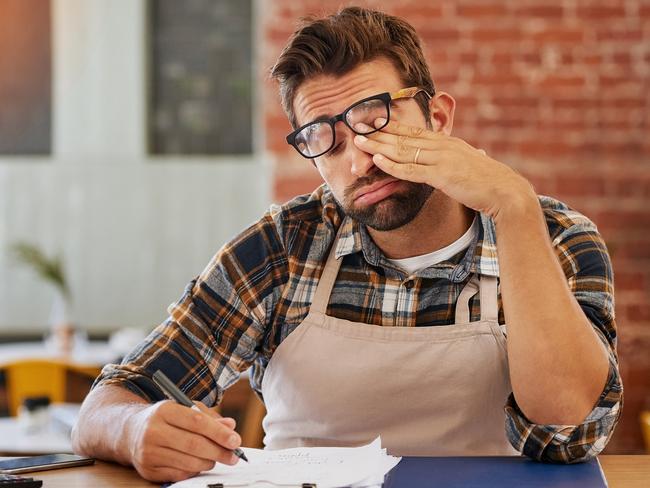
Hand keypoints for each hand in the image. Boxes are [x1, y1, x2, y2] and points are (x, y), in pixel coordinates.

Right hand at [125, 400, 240, 481]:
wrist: (130, 432)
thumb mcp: (185, 408)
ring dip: (209, 462)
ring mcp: (148, 452)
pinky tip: (200, 464)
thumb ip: (209, 417)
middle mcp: (153, 431)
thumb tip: (231, 427)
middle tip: (234, 456)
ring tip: (217, 458)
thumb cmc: (165, 418)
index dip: (219, 433)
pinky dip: (195, 471)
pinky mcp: (148, 470)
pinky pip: (179, 475)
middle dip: (219, 452)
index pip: (197, 422)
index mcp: (164, 410)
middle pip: (194, 444)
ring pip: (188, 462)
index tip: (235, 440)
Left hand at [353, 119, 534, 218]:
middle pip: (404, 137)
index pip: (414, 132)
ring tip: (359, 141)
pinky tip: (378, 160)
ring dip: (379, 146)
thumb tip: (467, 156)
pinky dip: (393, 165)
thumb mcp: (470, 164)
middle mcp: (443, 145)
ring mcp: (442, 158)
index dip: (392, 127)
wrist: (505, 191)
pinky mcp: (442, 175)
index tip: (373, 123)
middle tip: (357, 126)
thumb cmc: (488, 181)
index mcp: (447, 142)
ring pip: (403, 150)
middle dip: (379, 132)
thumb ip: (461, 160)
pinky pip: (412, 169)